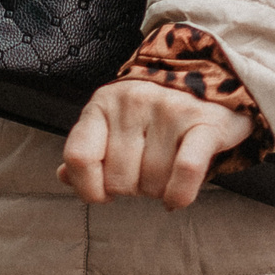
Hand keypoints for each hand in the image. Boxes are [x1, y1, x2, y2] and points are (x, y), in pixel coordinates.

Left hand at [58, 81, 256, 211]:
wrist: (211, 77)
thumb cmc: (155, 111)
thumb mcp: (114, 121)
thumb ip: (89, 149)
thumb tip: (64, 176)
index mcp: (103, 103)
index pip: (79, 156)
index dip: (88, 187)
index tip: (104, 193)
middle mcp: (133, 102)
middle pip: (119, 180)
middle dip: (133, 188)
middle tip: (147, 172)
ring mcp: (168, 110)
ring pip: (152, 183)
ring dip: (160, 189)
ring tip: (167, 169)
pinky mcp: (204, 122)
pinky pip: (185, 171)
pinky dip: (179, 195)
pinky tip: (177, 198)